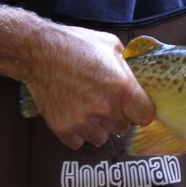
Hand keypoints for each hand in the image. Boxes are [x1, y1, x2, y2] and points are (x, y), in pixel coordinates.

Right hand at [24, 24, 154, 148]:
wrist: (40, 51)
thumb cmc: (74, 44)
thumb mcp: (111, 46)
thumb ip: (127, 67)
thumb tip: (136, 78)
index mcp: (122, 87)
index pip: (145, 116)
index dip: (140, 110)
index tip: (135, 108)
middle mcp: (105, 107)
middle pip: (122, 128)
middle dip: (116, 116)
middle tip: (105, 102)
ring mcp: (83, 120)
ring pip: (101, 137)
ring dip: (97, 126)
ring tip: (87, 107)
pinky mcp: (64, 128)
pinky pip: (78, 142)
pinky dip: (77, 132)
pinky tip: (74, 114)